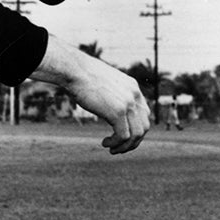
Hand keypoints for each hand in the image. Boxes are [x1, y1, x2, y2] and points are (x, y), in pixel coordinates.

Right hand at [31, 36, 150, 154]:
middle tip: (120, 147)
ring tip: (112, 150)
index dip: (136, 128)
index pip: (144, 114)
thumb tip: (107, 104)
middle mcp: (134, 96)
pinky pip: (123, 136)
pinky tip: (106, 144)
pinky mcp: (117, 112)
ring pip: (136, 134)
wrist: (75, 70)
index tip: (123, 135)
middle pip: (144, 126)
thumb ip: (112, 93)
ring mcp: (127, 104)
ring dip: (125, 146)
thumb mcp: (104, 83)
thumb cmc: (83, 75)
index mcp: (133, 88)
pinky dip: (116, 144)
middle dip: (134, 141)